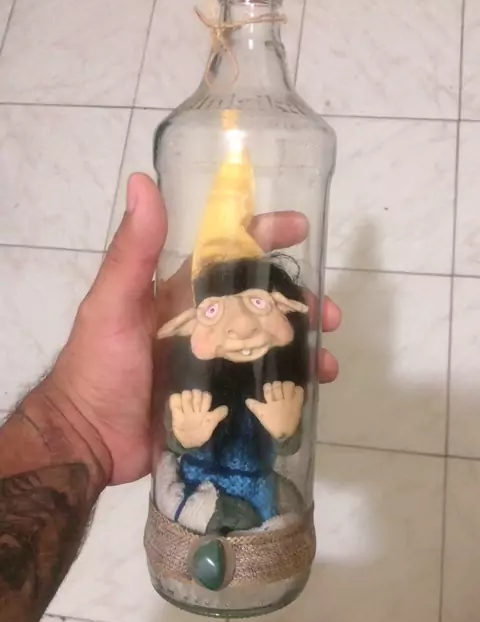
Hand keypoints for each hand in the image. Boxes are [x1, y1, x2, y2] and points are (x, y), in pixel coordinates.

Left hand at [49, 173, 340, 485]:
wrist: (86, 441)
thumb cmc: (98, 366)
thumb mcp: (113, 303)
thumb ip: (133, 249)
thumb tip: (142, 180)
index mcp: (179, 295)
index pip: (227, 254)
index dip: (264, 235)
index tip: (301, 226)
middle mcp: (200, 324)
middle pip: (260, 303)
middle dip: (299, 303)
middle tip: (328, 314)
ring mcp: (211, 365)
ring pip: (268, 347)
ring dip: (302, 348)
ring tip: (327, 362)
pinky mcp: (218, 403)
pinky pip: (261, 389)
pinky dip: (290, 387)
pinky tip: (312, 392)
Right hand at [246, 381, 303, 440]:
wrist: (285, 433)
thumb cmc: (272, 425)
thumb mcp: (261, 415)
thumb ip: (254, 406)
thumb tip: (247, 400)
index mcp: (270, 403)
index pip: (267, 388)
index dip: (268, 387)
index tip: (269, 389)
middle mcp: (279, 400)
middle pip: (277, 385)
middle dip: (276, 385)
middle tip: (278, 389)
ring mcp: (289, 401)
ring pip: (288, 385)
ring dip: (286, 385)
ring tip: (287, 389)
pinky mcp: (298, 403)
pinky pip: (299, 391)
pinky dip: (297, 389)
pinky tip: (295, 391)